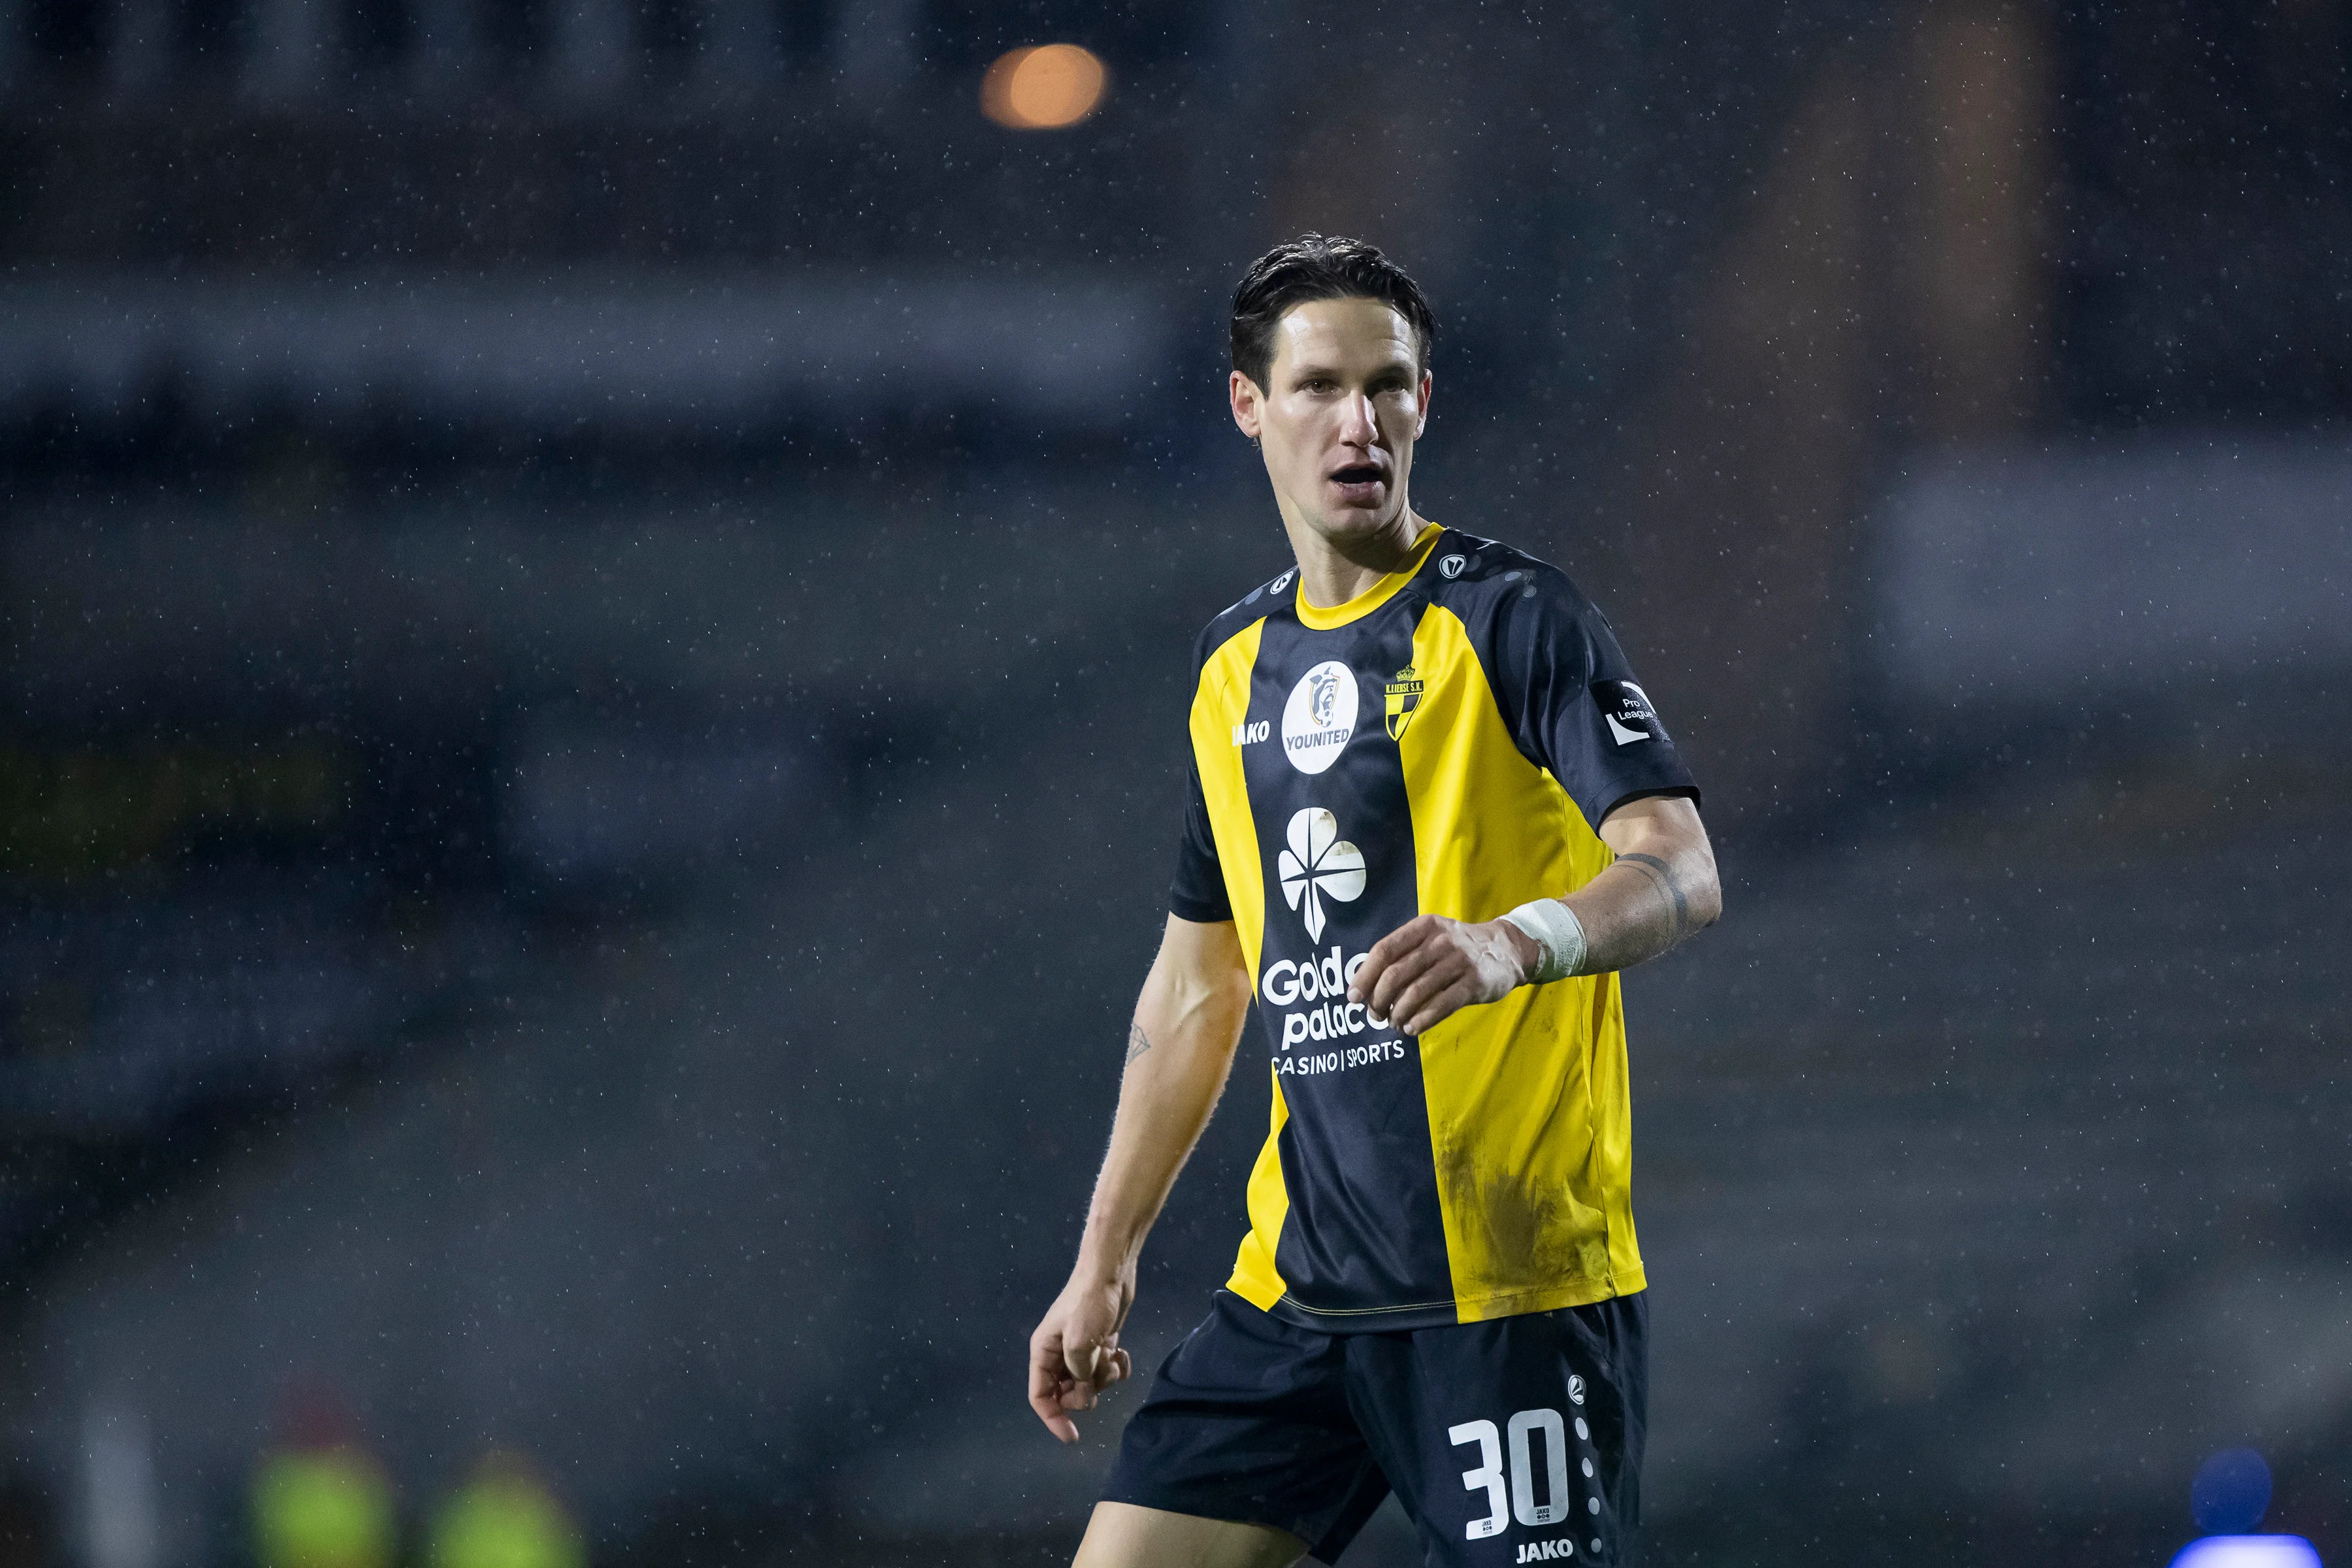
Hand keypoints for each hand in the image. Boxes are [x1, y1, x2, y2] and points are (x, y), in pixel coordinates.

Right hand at [1027, 1267, 1135, 1442]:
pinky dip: (1116, 1368)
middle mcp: (1058, 1354)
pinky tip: (1124, 1355)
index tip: (1073, 1437)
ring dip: (1104, 1378)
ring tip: (1112, 1357)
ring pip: (1089, 1383)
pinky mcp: (1099, 1344)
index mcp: (1044, 1352)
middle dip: (1085, 1392)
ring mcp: (1080, 1350)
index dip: (1053, 1418)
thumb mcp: (1080, 1342)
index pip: (1040, 1396)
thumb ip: (1079, 1375)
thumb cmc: (1090, 1303)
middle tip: (1098, 1377)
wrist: (1111, 1272)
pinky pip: (1105, 1371)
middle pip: (1066, 1393)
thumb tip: (1086, 1395)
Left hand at [1349, 915, 1535, 1035]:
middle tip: (1376, 1015)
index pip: (1384, 950)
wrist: (1506, 949)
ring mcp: (1458, 961)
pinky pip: (1441, 1005)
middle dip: (1379, 1000)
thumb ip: (1403, 955)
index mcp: (1423, 927)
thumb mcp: (1431, 939)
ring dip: (1398, 1013)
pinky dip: (1421, 1020)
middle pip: (1396, 974)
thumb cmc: (1457, 949)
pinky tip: (1412, 1028)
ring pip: (1416, 992)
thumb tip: (1367, 986)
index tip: (1353, 997)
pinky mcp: (1474, 983)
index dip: (1364, 976)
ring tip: (1394, 1024)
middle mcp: (1439, 941)